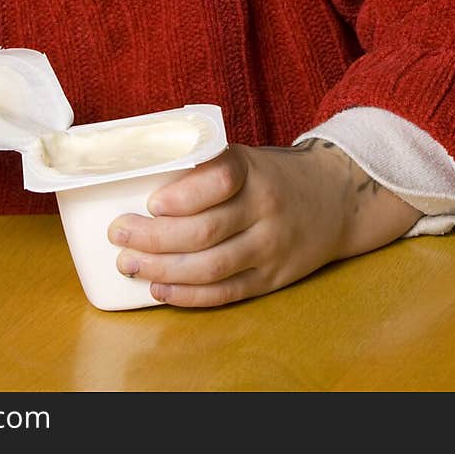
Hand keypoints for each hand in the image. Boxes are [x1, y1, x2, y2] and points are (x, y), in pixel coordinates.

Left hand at [107, 139, 418, 307]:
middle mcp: (264, 209)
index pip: (219, 179)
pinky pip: (226, 293)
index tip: (151, 201)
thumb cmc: (270, 175)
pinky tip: (160, 290)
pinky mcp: (271, 277)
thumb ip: (202, 167)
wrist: (335, 198)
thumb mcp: (244, 157)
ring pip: (211, 267)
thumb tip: (135, 177)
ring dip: (164, 270)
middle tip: (119, 233)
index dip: (183, 195)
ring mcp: (270, 247)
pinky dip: (189, 295)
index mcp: (253, 170)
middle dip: (155, 237)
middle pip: (206, 230)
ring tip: (130, 264)